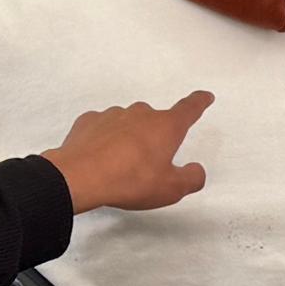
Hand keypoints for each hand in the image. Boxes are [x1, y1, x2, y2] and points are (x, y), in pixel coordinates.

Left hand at [44, 91, 213, 215]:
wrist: (79, 177)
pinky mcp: (89, 121)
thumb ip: (191, 179)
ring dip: (129, 138)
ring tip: (121, 165)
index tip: (205, 96)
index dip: (199, 102)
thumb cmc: (131, 181)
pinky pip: (103, 127)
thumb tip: (197, 170)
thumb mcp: (170, 189)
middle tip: (148, 162)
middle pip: (155, 120)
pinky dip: (105, 139)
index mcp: (165, 126)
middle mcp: (141, 113)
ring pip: (128, 123)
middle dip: (155, 136)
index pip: (189, 109)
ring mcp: (112, 114)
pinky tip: (99, 157)